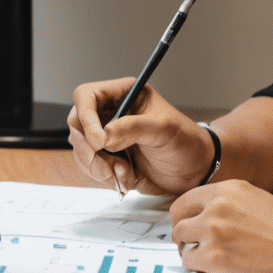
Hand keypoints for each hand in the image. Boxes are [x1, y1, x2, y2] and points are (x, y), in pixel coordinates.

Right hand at [67, 79, 215, 195]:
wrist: (196, 170)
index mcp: (122, 94)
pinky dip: (103, 177)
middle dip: (90, 148)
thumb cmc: (186, 141)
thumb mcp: (163, 129)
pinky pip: (89, 166)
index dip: (86, 117)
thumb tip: (103, 136)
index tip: (99, 141)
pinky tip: (126, 178)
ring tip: (125, 173)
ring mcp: (107, 136)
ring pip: (80, 148)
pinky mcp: (108, 158)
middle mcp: (110, 112)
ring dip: (98, 166)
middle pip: (77, 124)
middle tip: (110, 165)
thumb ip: (132, 128)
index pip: (86, 96)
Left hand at [169, 180, 272, 272]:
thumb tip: (210, 216)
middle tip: (192, 247)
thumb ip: (230, 205)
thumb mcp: (257, 201)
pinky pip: (191, 265)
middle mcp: (216, 207)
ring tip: (207, 263)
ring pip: (181, 243)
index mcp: (227, 190)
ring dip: (191, 254)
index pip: (186, 200)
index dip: (185, 217)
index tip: (188, 228)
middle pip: (178, 220)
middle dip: (184, 236)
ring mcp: (212, 232)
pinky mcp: (214, 258)